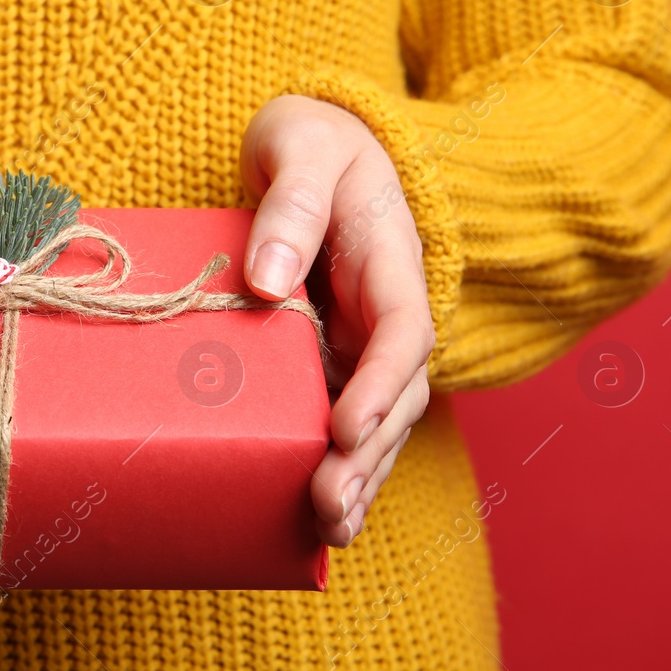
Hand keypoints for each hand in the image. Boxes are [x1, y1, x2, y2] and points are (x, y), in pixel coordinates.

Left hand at [239, 95, 433, 548]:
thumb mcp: (301, 147)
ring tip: (328, 530)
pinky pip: (335, 418)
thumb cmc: (313, 139)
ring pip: (374, 422)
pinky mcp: (330, 361)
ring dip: (356, 478)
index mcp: (393, 264)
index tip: (346, 428)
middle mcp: (385, 316)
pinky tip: (309, 517)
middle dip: (369, 456)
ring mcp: (361, 344)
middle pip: (395, 397)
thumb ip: (292, 204)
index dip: (381, 386)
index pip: (402, 333)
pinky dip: (330, 465)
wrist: (317, 144)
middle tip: (329, 506)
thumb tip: (269, 280)